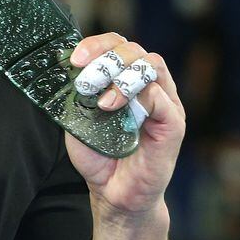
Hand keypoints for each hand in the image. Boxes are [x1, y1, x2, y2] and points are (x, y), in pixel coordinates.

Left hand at [65, 32, 184, 213]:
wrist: (114, 195)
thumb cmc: (100, 157)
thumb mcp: (79, 120)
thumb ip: (78, 96)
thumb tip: (66, 73)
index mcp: (127, 81)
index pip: (119, 44)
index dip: (97, 44)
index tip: (75, 59)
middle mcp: (149, 86)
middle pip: (135, 49)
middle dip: (106, 57)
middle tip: (86, 80)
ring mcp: (165, 104)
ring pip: (152, 64)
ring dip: (122, 75)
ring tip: (102, 100)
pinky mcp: (173, 125)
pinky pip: (162, 98)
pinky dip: (137, 96)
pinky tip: (114, 109)